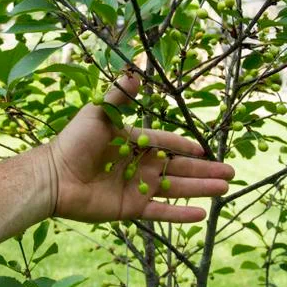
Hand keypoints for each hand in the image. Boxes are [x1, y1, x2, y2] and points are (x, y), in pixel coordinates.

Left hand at [47, 76, 234, 222]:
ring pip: (176, 189)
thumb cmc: (75, 142)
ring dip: (200, 189)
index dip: (186, 146)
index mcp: (135, 142)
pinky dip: (180, 214)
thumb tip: (136, 71)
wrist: (56, 176)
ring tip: (224, 188)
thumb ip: (120, 96)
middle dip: (205, 170)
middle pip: (179, 168)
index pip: (168, 143)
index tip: (205, 149)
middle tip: (230, 172)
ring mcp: (137, 187)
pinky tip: (201, 214)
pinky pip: (161, 212)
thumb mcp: (99, 114)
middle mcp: (140, 165)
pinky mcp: (132, 208)